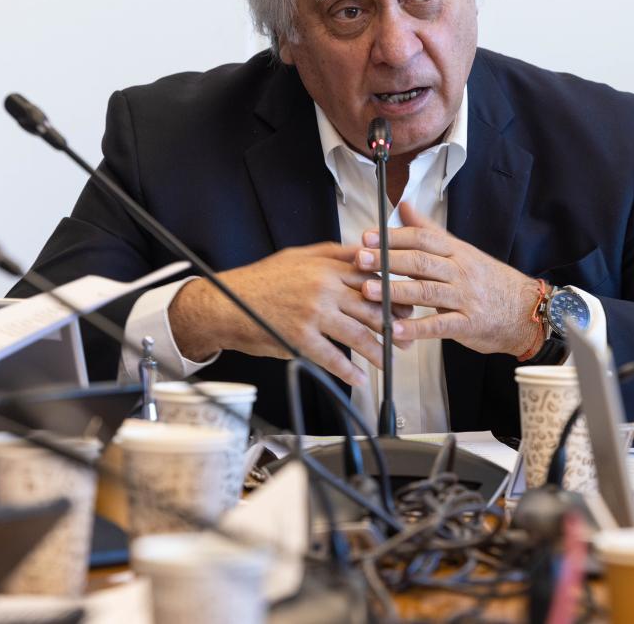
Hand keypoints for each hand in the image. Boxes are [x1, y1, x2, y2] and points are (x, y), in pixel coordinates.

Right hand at [168, 242, 411, 386]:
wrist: (226, 302)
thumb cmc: (263, 279)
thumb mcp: (299, 256)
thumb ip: (333, 253)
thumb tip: (365, 253)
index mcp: (326, 266)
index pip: (372, 278)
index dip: (393, 294)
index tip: (406, 306)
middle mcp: (323, 287)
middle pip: (370, 307)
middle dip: (393, 325)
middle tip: (407, 337)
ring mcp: (313, 313)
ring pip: (357, 334)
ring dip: (378, 350)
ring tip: (391, 360)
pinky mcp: (300, 338)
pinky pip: (333, 358)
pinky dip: (350, 371)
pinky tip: (361, 379)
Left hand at [356, 201, 541, 356]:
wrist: (528, 310)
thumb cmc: (490, 281)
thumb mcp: (462, 251)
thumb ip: (430, 231)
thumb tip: (403, 206)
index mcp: (457, 252)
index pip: (423, 239)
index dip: (394, 237)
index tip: (367, 237)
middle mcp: (461, 271)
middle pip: (421, 261)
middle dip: (388, 260)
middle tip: (360, 259)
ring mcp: (466, 298)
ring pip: (427, 291)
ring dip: (395, 291)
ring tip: (368, 291)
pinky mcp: (469, 324)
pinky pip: (440, 325)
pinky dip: (416, 329)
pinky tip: (395, 330)